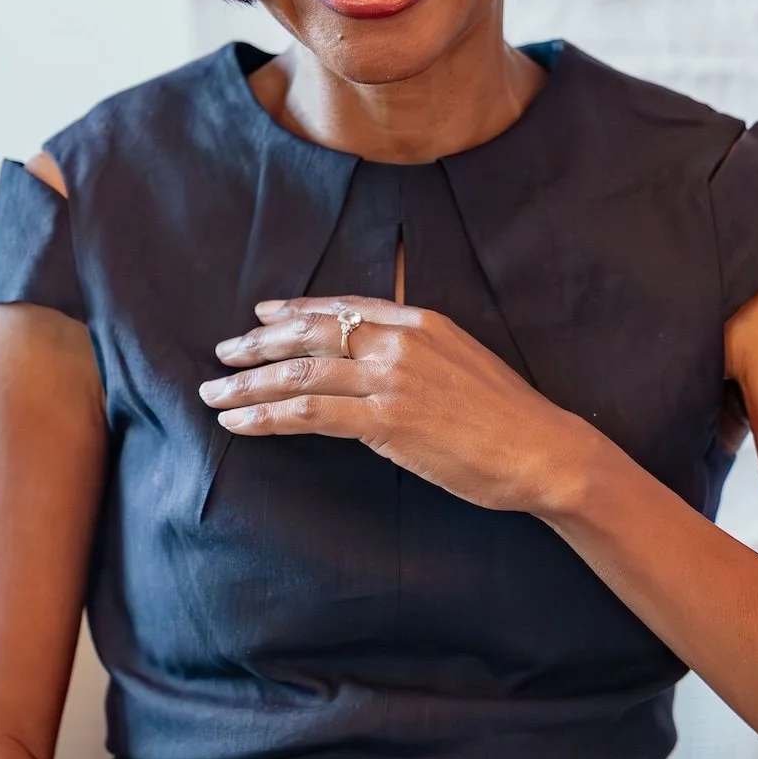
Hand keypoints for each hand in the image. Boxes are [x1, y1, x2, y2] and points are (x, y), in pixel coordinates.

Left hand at [200, 296, 588, 511]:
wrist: (541, 450)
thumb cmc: (508, 419)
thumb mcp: (463, 363)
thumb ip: (420, 354)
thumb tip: (381, 361)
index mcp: (420, 322)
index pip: (342, 308)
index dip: (295, 311)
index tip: (261, 316)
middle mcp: (400, 341)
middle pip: (310, 333)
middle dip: (258, 344)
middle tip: (223, 356)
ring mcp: (391, 379)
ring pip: (300, 371)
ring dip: (249, 384)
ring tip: (216, 394)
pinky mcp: (386, 421)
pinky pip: (310, 411)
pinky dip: (268, 415)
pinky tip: (241, 423)